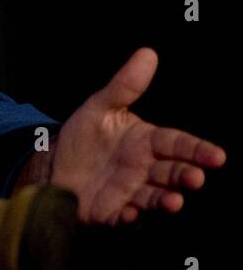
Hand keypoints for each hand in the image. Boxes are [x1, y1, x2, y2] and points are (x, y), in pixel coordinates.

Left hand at [49, 48, 225, 224]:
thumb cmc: (84, 137)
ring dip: (166, 200)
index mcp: (145, 142)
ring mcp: (129, 191)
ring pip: (155, 197)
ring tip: (173, 201)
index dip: (197, 150)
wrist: (53, 165)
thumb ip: (125, 85)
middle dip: (185, 176)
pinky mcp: (111, 211)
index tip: (216, 156)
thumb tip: (147, 53)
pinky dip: (129, 216)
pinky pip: (123, 216)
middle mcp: (143, 168)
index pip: (176, 144)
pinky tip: (130, 213)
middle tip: (195, 178)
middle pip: (172, 172)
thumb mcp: (100, 107)